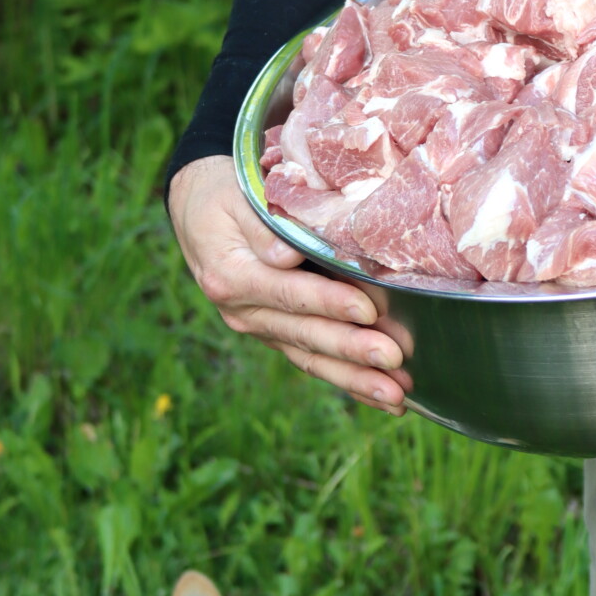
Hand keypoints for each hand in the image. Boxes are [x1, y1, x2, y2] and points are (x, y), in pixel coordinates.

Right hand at [168, 155, 411, 413]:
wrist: (198, 211)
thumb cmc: (225, 195)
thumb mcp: (234, 196)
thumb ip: (261, 227)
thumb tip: (286, 255)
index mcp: (232, 275)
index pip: (287, 292)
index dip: (328, 302)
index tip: (367, 310)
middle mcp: (244, 312)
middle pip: (304, 334)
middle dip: (352, 350)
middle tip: (393, 360)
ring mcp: (262, 328)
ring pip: (312, 358)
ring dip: (356, 379)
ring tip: (397, 394)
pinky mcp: (279, 335)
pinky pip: (315, 362)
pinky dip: (350, 382)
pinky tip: (386, 400)